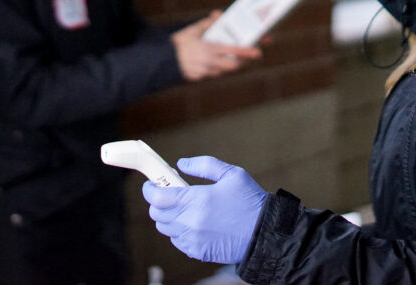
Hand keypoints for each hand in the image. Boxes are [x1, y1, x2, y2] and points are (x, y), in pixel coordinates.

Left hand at [142, 156, 266, 263]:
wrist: (265, 233)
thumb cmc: (250, 201)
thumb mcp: (231, 174)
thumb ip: (204, 165)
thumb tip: (181, 164)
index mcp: (195, 200)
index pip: (156, 197)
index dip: (149, 189)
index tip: (152, 184)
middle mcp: (190, 222)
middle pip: (157, 213)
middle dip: (159, 202)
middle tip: (170, 194)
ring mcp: (192, 239)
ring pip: (166, 228)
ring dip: (170, 217)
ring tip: (185, 209)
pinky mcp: (197, 251)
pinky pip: (178, 241)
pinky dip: (180, 232)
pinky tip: (194, 224)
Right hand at [170, 11, 261, 81]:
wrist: (161, 59)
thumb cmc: (178, 43)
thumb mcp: (193, 30)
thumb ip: (208, 24)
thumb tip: (218, 15)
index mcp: (209, 49)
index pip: (233, 51)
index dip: (247, 52)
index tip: (258, 51)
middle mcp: (209, 63)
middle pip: (233, 65)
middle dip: (243, 61)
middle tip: (251, 54)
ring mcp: (204, 72)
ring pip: (224, 70)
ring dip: (231, 64)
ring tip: (236, 57)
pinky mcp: (198, 78)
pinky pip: (213, 73)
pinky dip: (217, 68)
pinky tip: (217, 62)